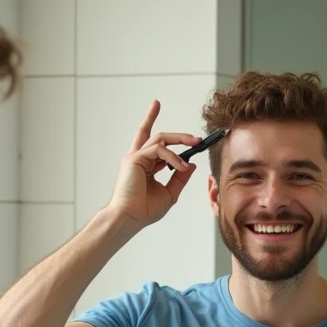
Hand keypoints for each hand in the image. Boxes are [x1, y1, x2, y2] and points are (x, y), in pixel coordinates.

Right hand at [106, 100, 201, 230]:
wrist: (130, 218)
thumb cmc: (144, 210)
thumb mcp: (169, 193)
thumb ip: (179, 178)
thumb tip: (191, 165)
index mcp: (144, 166)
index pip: (153, 143)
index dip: (153, 122)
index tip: (158, 108)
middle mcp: (138, 159)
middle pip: (156, 135)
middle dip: (177, 134)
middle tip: (197, 138)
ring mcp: (135, 158)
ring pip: (161, 138)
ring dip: (180, 140)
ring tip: (195, 144)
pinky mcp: (134, 159)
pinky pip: (158, 149)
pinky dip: (173, 157)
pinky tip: (181, 166)